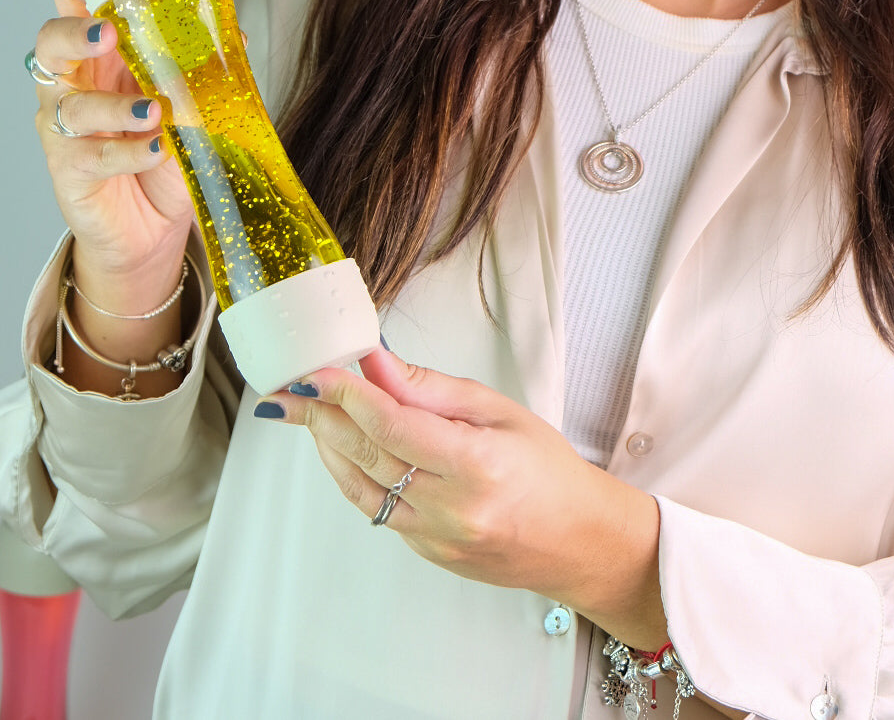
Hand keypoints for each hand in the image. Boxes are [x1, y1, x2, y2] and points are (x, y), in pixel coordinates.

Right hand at [32, 0, 194, 298]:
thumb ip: (204, 65)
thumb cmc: (165, 148)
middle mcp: (75, 82)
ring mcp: (67, 127)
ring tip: (156, 111)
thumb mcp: (190, 100)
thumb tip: (235, 34)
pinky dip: (129, 152)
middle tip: (109, 32)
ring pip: (71, 104)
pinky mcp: (71, 171)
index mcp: (101, 51)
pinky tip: (158, 149)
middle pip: (50, 40)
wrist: (151, 225)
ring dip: (115, 106)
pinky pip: (91, 156)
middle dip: (75, 32)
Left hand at [266, 348, 666, 644]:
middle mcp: (451, 510)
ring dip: (327, 447)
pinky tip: (342, 447)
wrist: (577, 541)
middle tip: (290, 387)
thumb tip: (379, 363)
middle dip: (322, 416)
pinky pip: (376, 511)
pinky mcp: (425, 554)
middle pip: (368, 455)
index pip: (394, 426)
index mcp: (476, 466)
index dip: (349, 396)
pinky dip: (352, 475)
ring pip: (360, 488)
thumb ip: (434, 390)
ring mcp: (434, 539)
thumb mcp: (500, 411)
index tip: (319, 371)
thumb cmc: (549, 469)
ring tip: (304, 412)